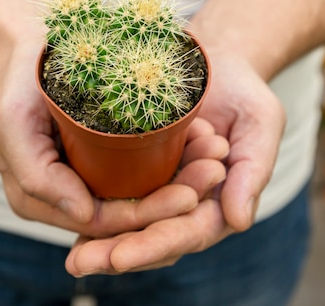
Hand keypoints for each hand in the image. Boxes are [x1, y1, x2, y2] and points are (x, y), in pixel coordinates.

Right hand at [0, 40, 227, 238]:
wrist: (28, 47)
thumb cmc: (18, 80)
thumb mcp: (12, 122)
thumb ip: (36, 175)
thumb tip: (83, 215)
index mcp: (39, 198)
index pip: (100, 222)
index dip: (146, 216)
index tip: (189, 196)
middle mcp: (63, 195)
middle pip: (127, 212)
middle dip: (174, 199)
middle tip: (214, 172)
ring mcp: (84, 176)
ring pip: (138, 193)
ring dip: (180, 181)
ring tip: (215, 159)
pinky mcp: (100, 156)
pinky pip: (138, 170)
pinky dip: (171, 163)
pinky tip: (200, 145)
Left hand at [64, 48, 284, 275]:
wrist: (211, 62)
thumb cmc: (241, 90)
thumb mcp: (259, 120)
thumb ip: (253, 168)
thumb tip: (239, 220)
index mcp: (219, 200)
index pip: (188, 232)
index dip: (154, 245)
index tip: (120, 256)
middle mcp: (188, 203)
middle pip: (152, 237)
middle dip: (117, 253)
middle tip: (81, 263)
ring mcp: (161, 190)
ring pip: (130, 225)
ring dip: (99, 242)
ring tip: (73, 259)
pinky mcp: (138, 172)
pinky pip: (115, 196)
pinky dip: (93, 210)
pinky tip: (65, 218)